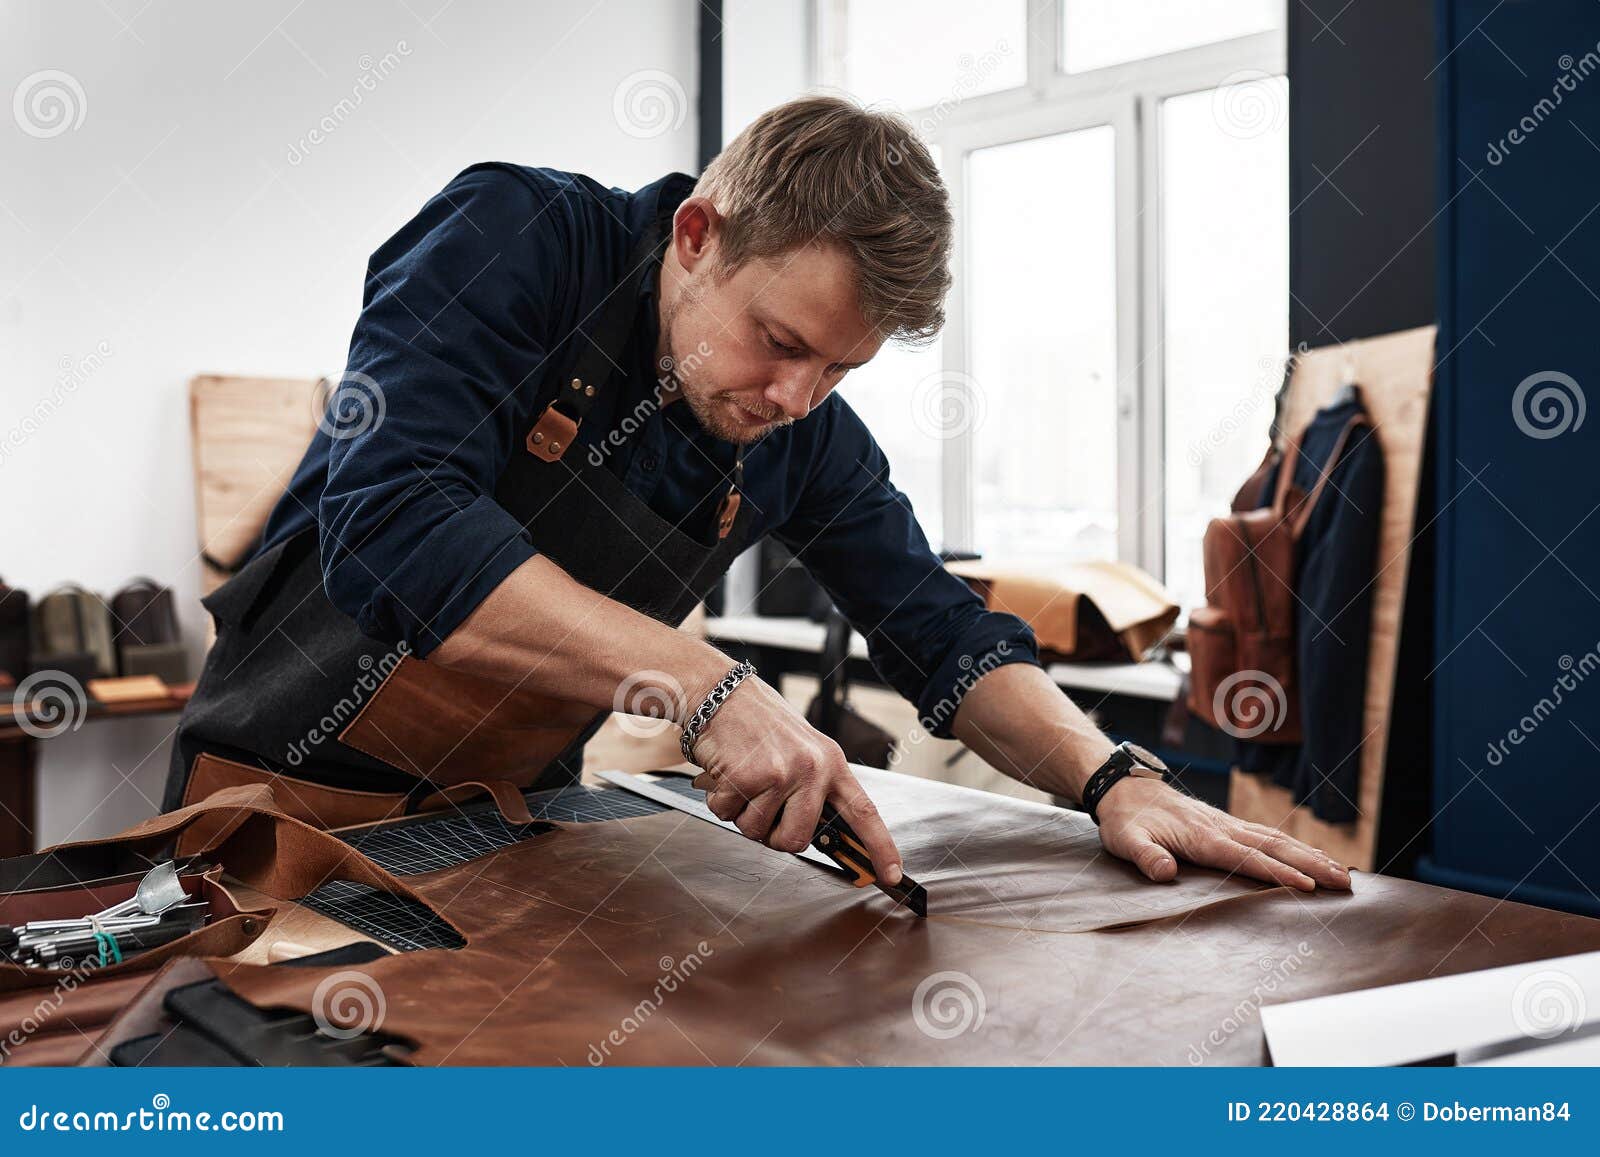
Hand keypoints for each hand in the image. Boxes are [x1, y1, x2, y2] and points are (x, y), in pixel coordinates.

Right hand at [686, 675, 903, 884]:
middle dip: (774, 837)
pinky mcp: (746, 777)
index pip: (863, 812)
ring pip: (757, 831)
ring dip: (742, 814)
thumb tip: (818, 834)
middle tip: (763, 812)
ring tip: (744, 780)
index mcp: (830, 762)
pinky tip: (726, 774)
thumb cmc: (759, 722)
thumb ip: (814, 788)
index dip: (880, 847)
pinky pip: (728, 815)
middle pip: (797, 839)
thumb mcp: (803, 749)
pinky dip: (720, 801)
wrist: (722, 693)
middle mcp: (810, 769)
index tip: (891, 874)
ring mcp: (779, 774)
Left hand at [1094, 776, 1351, 891]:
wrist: (1124, 787)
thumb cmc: (1126, 820)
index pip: (1247, 858)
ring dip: (1311, 856)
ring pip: (1277, 840)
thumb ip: (1146, 857)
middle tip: (1345, 884)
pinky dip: (1294, 847)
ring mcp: (1227, 825)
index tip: (1308, 886)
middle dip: (1312, 865)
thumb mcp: (1127, 841)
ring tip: (1342, 873)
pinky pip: (1268, 836)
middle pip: (1274, 847)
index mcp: (1202, 837)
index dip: (1278, 873)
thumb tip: (1164, 873)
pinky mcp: (1227, 825)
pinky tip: (1311, 857)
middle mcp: (1222, 829)